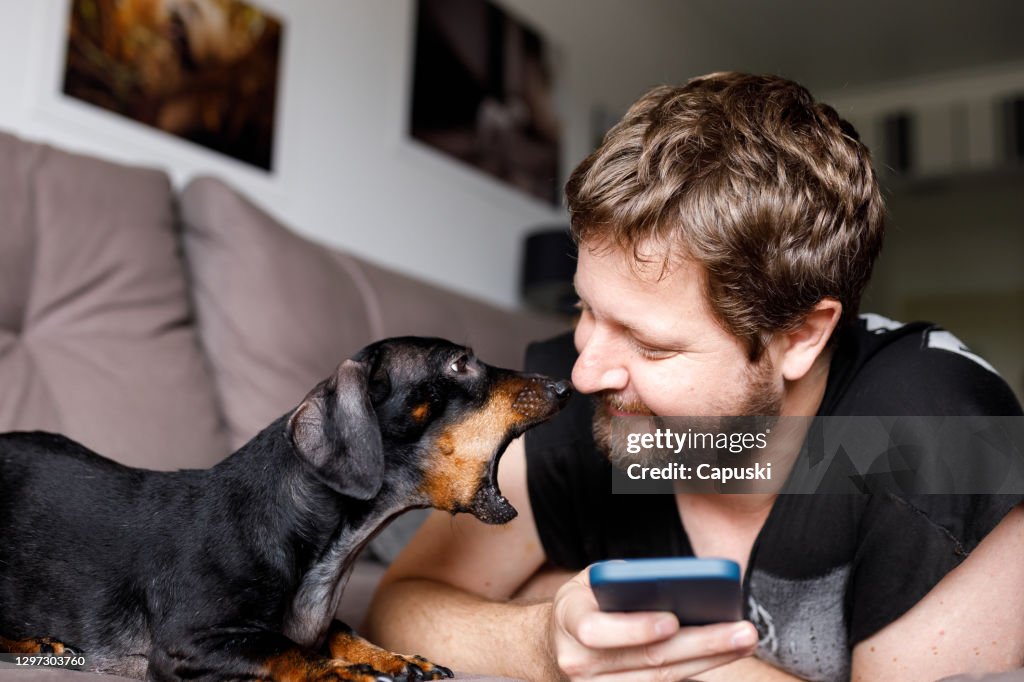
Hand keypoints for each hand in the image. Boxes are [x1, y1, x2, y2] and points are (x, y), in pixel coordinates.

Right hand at [549, 567, 758, 680]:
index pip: (597, 631)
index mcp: (568, 620)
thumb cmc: (587, 603)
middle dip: (701, 644)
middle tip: (742, 631)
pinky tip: (722, 657)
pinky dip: (694, 673)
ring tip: (743, 641)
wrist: (557, 645)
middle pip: (647, 660)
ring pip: (660, 680)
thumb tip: (676, 587)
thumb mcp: (593, 581)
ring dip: (708, 660)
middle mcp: (578, 662)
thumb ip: (624, 581)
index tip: (673, 621)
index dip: (635, 628)